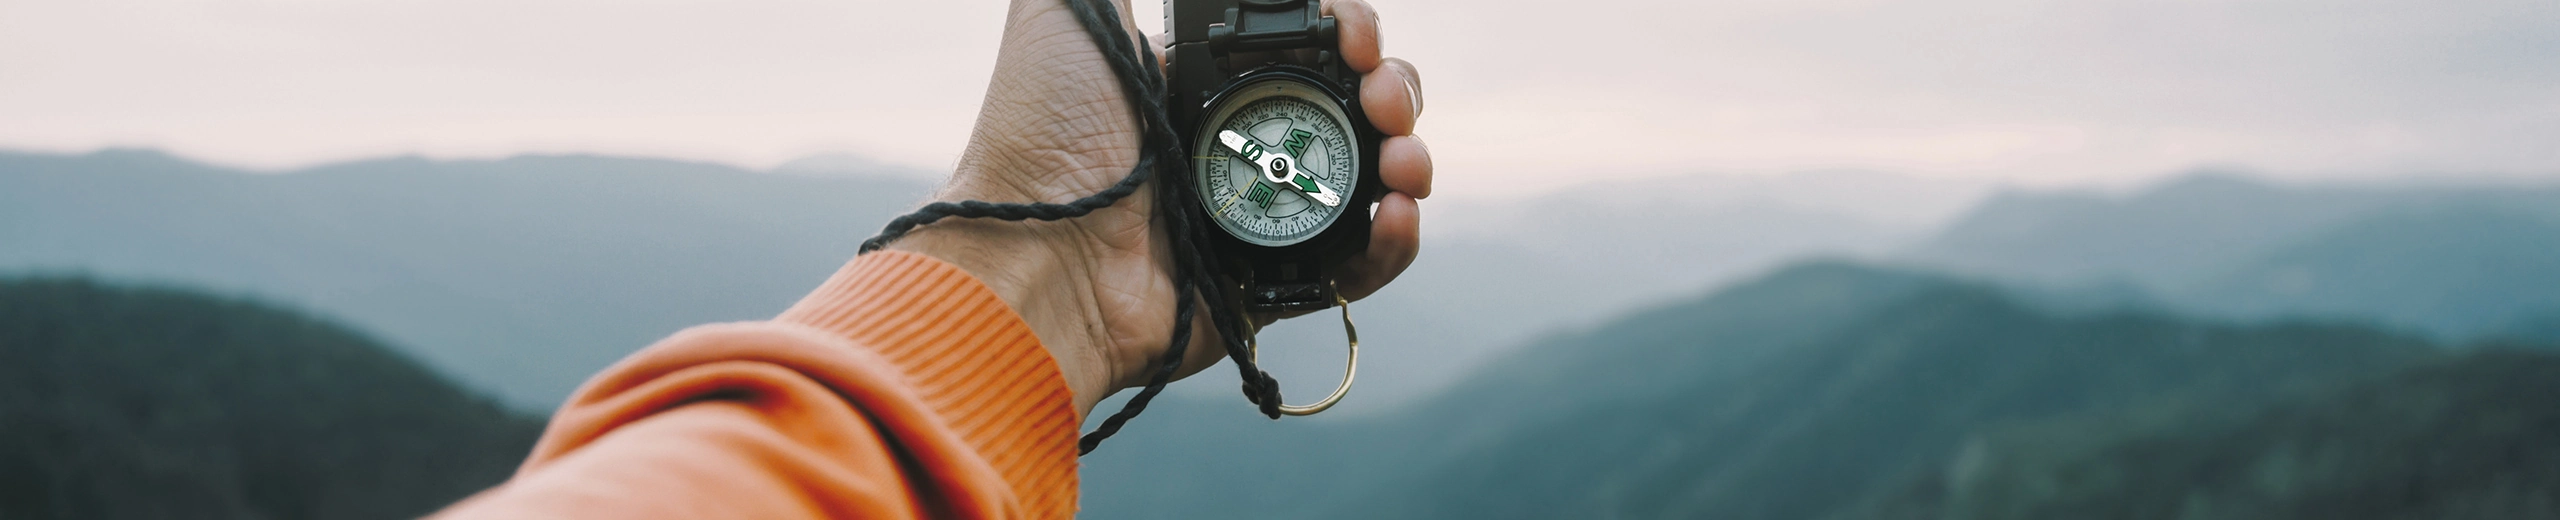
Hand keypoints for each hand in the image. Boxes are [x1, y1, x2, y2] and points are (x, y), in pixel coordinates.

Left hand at [891, 0, 1428, 416]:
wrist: (1034, 255)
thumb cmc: (1040, 135)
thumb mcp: (1065, 12)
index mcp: (1203, 82)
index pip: (1308, 46)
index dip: (1347, 29)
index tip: (1350, 29)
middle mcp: (1239, 145)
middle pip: (1354, 106)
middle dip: (1389, 89)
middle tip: (1379, 96)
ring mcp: (1261, 217)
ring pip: (1371, 179)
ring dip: (1407, 156)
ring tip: (1401, 160)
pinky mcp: (1274, 286)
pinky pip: (1360, 264)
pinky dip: (1396, 240)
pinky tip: (1397, 213)